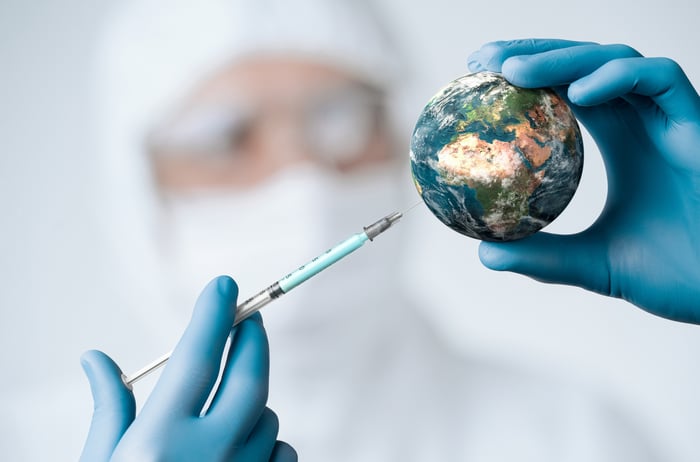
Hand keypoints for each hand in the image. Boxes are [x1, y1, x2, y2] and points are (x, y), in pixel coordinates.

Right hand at [79, 276, 296, 460]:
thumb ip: (109, 410)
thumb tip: (96, 359)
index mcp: (158, 443)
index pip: (195, 360)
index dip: (213, 316)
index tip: (225, 285)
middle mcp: (207, 457)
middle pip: (248, 378)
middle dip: (252, 339)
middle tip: (247, 318)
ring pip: (267, 417)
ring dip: (250, 402)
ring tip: (222, 411)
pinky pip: (282, 452)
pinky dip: (268, 442)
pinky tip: (241, 448)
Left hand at [468, 39, 699, 322]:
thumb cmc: (678, 274)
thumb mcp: (595, 264)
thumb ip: (544, 257)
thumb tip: (484, 253)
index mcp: (619, 141)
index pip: (565, 90)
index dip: (523, 78)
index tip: (475, 79)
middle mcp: (642, 122)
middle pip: (582, 64)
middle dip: (532, 54)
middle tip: (480, 62)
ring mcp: (671, 119)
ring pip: (615, 61)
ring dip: (562, 58)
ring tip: (511, 70)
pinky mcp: (699, 124)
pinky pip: (662, 79)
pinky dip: (619, 77)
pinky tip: (578, 93)